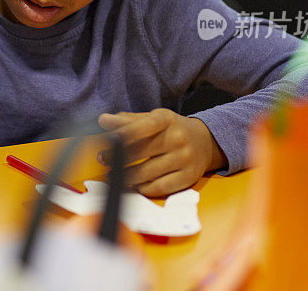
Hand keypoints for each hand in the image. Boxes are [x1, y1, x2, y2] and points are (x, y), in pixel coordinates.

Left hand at [97, 109, 226, 197]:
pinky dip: (143, 188)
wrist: (205, 142)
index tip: (106, 139)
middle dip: (117, 157)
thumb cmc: (171, 130)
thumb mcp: (153, 119)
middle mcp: (178, 138)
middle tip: (103, 159)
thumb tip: (103, 120)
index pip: (143, 126)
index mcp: (166, 120)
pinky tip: (135, 184)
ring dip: (126, 176)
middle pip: (142, 151)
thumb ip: (128, 120)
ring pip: (147, 172)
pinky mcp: (189, 177)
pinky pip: (160, 187)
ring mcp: (185, 158)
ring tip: (114, 175)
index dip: (123, 133)